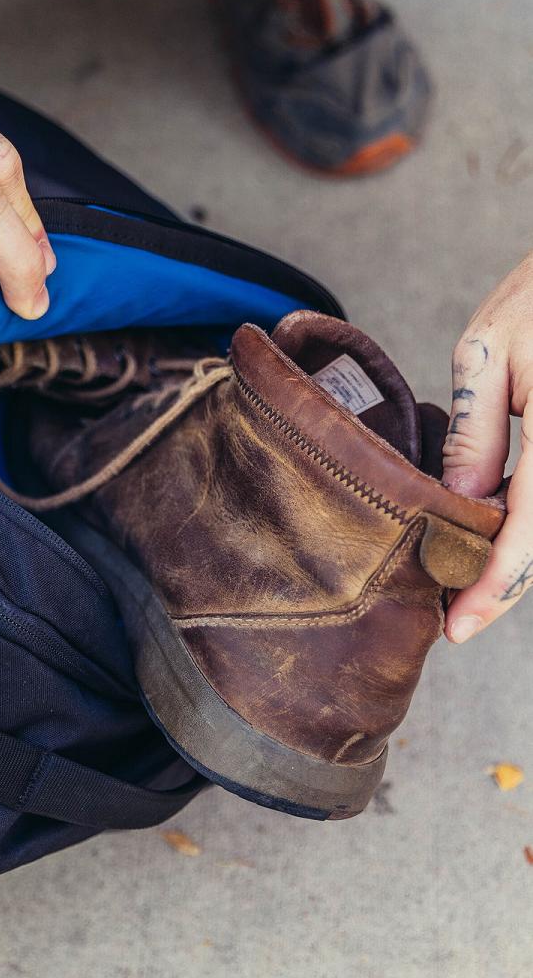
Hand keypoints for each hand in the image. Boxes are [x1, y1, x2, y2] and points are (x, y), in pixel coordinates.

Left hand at [442, 249, 532, 641]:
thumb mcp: (488, 350)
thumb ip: (477, 430)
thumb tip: (458, 500)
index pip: (528, 532)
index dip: (492, 587)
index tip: (457, 627)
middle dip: (501, 584)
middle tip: (451, 614)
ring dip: (515, 557)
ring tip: (460, 580)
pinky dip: (527, 524)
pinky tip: (489, 530)